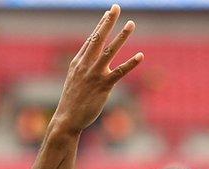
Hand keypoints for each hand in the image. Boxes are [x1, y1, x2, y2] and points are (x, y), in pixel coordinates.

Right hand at [53, 4, 142, 134]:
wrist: (67, 118)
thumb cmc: (73, 101)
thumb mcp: (74, 79)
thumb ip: (83, 67)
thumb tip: (90, 60)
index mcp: (78, 62)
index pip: (92, 39)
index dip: (101, 25)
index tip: (108, 12)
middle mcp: (85, 65)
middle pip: (98, 38)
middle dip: (108, 22)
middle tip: (116, 7)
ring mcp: (94, 74)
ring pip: (110, 51)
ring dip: (121, 36)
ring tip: (131, 24)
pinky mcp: (103, 86)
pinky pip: (119, 72)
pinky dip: (131, 63)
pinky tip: (141, 56)